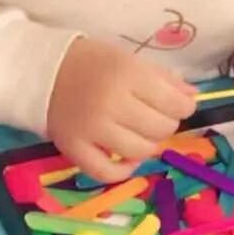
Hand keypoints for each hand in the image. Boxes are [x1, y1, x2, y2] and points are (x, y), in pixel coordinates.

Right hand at [48, 38, 196, 182]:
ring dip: (148, 145)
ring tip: (138, 133)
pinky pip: (107, 173)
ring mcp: (91, 128)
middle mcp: (110, 103)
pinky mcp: (72, 148)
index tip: (176, 104)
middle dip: (165, 124)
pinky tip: (126, 158)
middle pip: (161, 129)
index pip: (177, 105)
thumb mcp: (131, 61)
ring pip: (141, 152)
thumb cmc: (92, 64)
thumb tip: (194, 97)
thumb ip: (166, 80)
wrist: (39, 70)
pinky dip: (123, 170)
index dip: (184, 107)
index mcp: (128, 74)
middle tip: (153, 116)